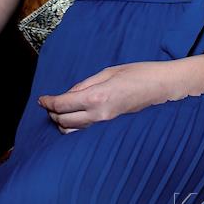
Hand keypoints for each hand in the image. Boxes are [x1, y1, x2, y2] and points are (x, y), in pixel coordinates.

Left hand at [37, 60, 190, 132]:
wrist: (162, 87)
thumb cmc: (138, 74)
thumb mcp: (108, 72)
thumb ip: (86, 84)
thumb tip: (69, 93)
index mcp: (96, 97)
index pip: (62, 105)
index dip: (48, 103)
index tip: (41, 99)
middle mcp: (98, 115)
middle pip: (64, 122)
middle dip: (52, 114)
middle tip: (49, 104)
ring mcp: (106, 124)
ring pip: (74, 131)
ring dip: (63, 122)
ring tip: (60, 111)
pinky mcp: (111, 127)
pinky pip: (87, 131)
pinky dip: (75, 126)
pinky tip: (75, 118)